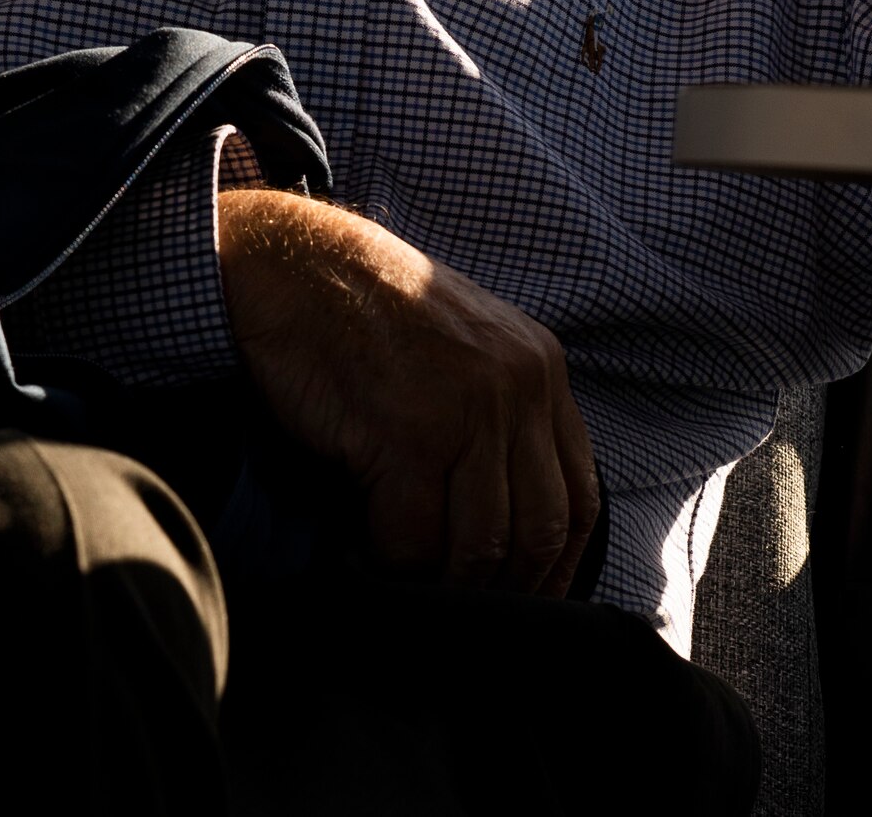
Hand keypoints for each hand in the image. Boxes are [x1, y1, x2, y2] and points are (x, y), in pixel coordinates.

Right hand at [217, 187, 598, 595]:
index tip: (522, 598)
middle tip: (454, 604)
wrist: (291, 268)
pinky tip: (359, 542)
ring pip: (479, 548)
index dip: (554, 565)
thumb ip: (500, 414)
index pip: (580, 497)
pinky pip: (411, 541)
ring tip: (400, 574)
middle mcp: (517, 387)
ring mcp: (466, 410)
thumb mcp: (464, 345)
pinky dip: (385, 560)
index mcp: (540, 368)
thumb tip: (507, 517)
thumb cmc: (364, 314)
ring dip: (437, 581)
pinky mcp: (408, 433)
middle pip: (538, 531)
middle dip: (499, 586)